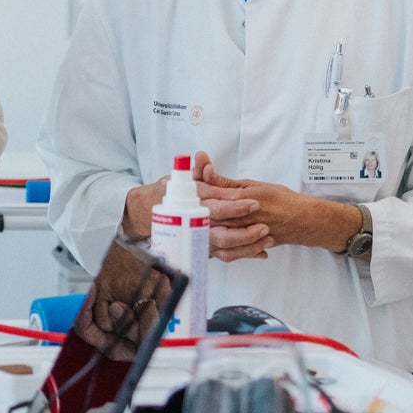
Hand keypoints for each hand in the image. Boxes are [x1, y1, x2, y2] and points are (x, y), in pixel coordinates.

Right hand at [120, 152, 267, 257]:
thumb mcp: (181, 179)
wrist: (145, 214)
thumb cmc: (167, 194)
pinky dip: (243, 255)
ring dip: (247, 245)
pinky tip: (260, 253)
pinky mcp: (202, 247)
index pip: (215, 204)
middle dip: (244, 231)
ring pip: (223, 247)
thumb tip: (202, 157)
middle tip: (264, 226)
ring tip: (266, 240)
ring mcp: (197, 238)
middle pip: (220, 231)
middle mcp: (193, 223)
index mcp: (190, 203)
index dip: (235, 205)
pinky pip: (225, 256)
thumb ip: (196, 171)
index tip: (254, 203)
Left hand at [197, 155, 364, 253]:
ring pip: (215, 235)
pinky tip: (206, 240)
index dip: (193, 190)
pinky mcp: (248, 246)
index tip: (182, 185)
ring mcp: (245, 233)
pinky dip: (215, 247)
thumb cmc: (281, 200)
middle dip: (192, 210)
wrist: (304, 220)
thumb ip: (226, 182)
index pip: (210, 194)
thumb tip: (205, 168)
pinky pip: (227, 252)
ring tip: (190, 223)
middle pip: (208, 215)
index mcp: (243, 198)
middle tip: (180, 205)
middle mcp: (243, 217)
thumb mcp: (252, 185)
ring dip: (200, 230)